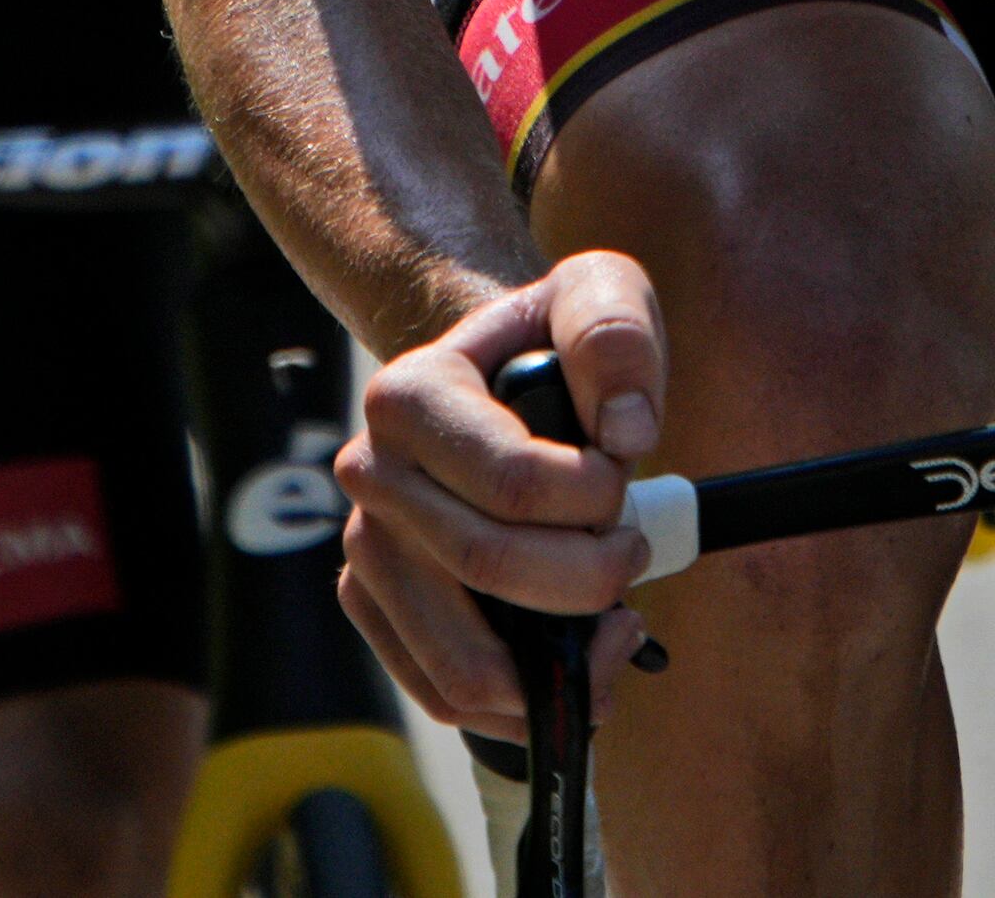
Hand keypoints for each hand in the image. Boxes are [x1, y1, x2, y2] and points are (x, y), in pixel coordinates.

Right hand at [332, 252, 666, 737]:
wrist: (497, 377)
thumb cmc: (551, 341)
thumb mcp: (599, 292)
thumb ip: (616, 334)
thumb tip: (625, 430)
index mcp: (408, 396)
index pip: (513, 484)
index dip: (594, 498)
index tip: (623, 475)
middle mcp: (369, 474)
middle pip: (490, 568)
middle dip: (589, 576)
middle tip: (630, 551)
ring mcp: (364, 548)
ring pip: (463, 660)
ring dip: (560, 660)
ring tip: (613, 621)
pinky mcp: (373, 606)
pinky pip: (445, 693)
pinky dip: (521, 703)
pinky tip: (570, 658)